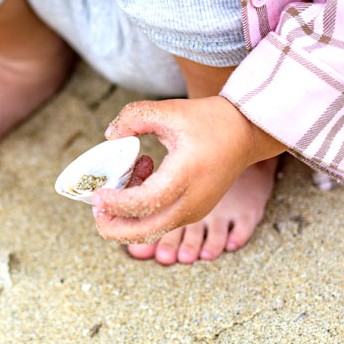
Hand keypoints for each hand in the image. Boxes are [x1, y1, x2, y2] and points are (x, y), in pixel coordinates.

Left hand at [91, 96, 285, 243]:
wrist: (246, 133)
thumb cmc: (209, 120)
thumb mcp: (168, 110)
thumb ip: (133, 117)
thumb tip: (109, 136)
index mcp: (185, 177)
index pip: (143, 204)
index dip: (115, 204)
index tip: (96, 195)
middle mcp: (191, 202)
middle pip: (143, 233)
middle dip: (111, 224)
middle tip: (98, 200)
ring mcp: (193, 212)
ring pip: (148, 230)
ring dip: (126, 212)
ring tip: (133, 170)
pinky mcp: (192, 214)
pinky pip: (157, 222)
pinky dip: (139, 210)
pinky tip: (143, 174)